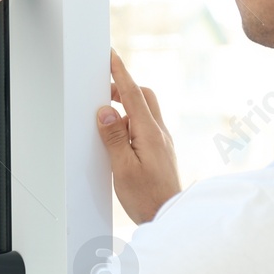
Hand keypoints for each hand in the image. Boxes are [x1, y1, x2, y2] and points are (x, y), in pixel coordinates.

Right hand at [97, 49, 179, 223]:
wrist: (169, 218)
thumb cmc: (147, 197)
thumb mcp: (122, 167)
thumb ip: (114, 136)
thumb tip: (105, 110)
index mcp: (150, 133)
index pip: (133, 94)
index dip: (120, 72)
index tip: (111, 56)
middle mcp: (160, 133)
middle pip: (143, 97)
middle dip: (124, 87)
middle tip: (103, 88)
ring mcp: (162, 142)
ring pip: (145, 111)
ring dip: (126, 107)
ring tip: (107, 120)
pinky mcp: (161, 152)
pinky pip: (146, 127)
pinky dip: (131, 123)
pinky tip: (120, 139)